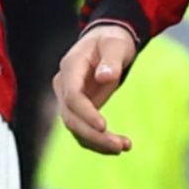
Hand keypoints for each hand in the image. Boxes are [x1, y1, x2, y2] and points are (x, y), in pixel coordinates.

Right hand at [53, 21, 139, 153]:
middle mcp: (64, 85)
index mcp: (70, 67)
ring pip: (76, 128)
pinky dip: (99, 140)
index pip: (72, 96)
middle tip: (120, 146)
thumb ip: (111, 59)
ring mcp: (68, 98)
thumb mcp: (116, 44)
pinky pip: (84, 129)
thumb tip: (105, 77)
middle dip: (93, 135)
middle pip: (71, 117)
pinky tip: (120, 145)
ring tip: (124, 147)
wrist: (106, 41)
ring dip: (97, 142)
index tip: (104, 126)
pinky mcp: (79, 109)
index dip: (86, 113)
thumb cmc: (112, 41)